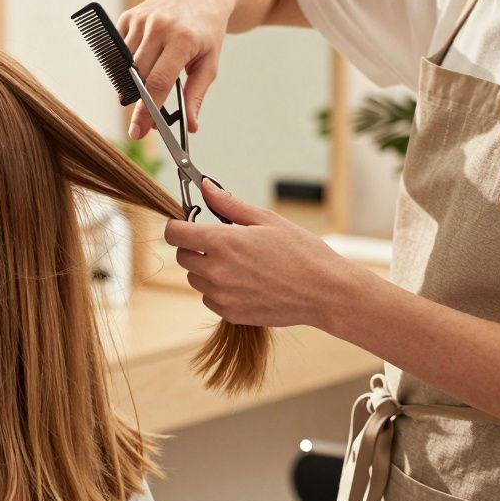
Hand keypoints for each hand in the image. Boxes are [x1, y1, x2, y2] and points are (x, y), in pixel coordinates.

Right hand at [118, 0, 232, 136]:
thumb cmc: (207, 31)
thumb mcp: (209, 64)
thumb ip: (196, 96)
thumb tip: (190, 126)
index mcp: (182, 40)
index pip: (157, 83)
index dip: (145, 112)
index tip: (137, 132)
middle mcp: (159, 27)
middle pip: (137, 77)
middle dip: (137, 103)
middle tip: (143, 117)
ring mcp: (142, 20)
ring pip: (124, 66)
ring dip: (131, 83)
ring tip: (147, 84)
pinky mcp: (129, 16)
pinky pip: (119, 51)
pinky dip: (126, 64)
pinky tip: (141, 61)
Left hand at [163, 181, 373, 330]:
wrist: (325, 292)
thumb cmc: (301, 252)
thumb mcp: (267, 219)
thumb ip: (229, 205)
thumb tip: (205, 187)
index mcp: (222, 243)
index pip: (174, 233)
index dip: (179, 226)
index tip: (190, 225)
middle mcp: (216, 271)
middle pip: (182, 256)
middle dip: (195, 247)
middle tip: (222, 243)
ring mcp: (221, 295)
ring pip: (194, 279)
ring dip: (206, 269)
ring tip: (238, 263)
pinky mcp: (230, 313)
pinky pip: (209, 298)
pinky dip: (219, 290)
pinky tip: (244, 282)